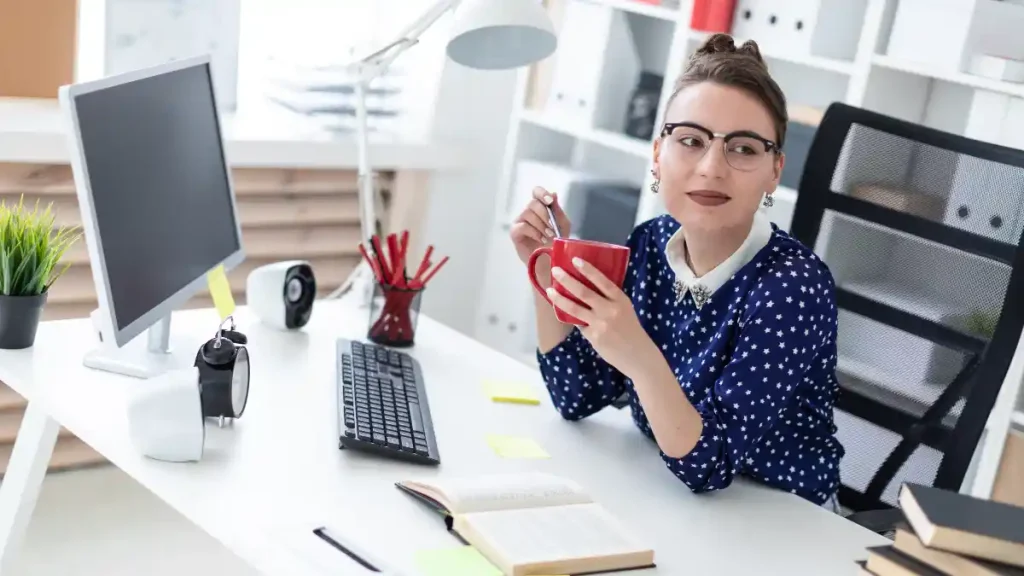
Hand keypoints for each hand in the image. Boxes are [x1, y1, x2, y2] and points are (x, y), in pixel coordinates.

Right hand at [509, 186, 571, 264]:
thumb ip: (557, 210)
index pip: (536, 192)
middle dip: (545, 215)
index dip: (542, 193)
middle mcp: (528, 212)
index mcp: (540, 207)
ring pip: (528, 214)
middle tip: (552, 227)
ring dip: (541, 225)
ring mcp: (520, 221)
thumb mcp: (562, 224)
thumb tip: (553, 193)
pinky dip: (534, 232)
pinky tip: (541, 239)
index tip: (549, 201)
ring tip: (549, 236)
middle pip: (533, 203)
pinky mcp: (515, 232)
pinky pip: (523, 226)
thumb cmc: (556, 241)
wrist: (551, 260)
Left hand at [546, 257, 654, 378]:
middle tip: (555, 271)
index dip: (588, 270)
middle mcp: (610, 310)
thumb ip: (609, 299)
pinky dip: (571, 317)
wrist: (637, 355)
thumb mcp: (625, 308)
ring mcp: (600, 324)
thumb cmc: (630, 328)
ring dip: (560, 298)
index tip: (575, 260)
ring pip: (575, 308)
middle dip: (567, 280)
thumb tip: (585, 289)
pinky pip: (578, 324)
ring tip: (550, 290)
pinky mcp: (593, 336)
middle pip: (584, 292)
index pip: (603, 281)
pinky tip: (562, 311)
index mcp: (620, 299)